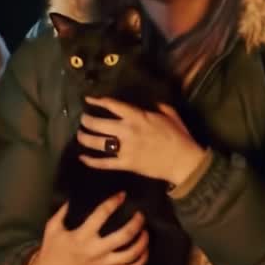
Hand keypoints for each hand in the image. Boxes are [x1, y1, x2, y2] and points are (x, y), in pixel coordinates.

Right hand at [30, 192, 148, 264]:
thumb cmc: (52, 248)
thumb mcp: (53, 226)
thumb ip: (63, 210)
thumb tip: (73, 196)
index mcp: (82, 236)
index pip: (102, 215)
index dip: (113, 202)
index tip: (122, 195)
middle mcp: (95, 251)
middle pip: (124, 236)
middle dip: (136, 223)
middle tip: (140, 215)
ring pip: (131, 255)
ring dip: (142, 242)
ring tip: (145, 232)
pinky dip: (140, 261)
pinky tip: (144, 251)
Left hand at [76, 97, 207, 187]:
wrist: (183, 161)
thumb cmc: (178, 136)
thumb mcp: (169, 114)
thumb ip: (157, 106)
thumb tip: (148, 102)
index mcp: (138, 116)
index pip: (112, 105)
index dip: (98, 101)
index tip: (88, 99)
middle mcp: (127, 131)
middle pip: (99, 124)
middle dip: (87, 120)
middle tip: (83, 119)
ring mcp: (125, 148)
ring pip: (98, 143)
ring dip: (85, 138)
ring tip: (80, 135)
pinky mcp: (126, 164)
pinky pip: (104, 163)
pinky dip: (91, 161)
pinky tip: (83, 158)